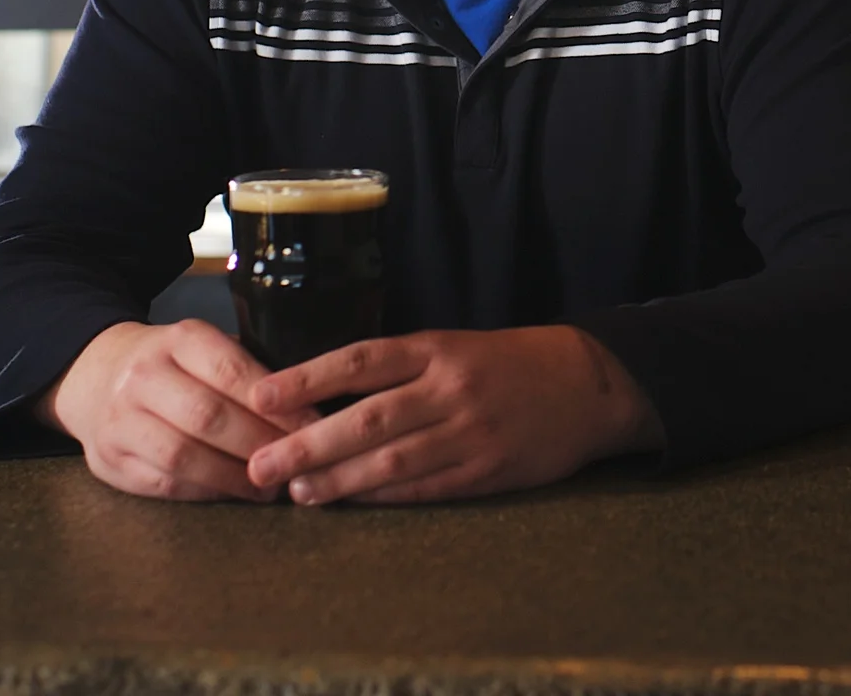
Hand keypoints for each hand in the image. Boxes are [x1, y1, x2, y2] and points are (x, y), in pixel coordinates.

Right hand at [41, 319, 321, 502]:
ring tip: (270, 487)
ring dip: (234, 477)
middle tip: (296, 463)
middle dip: (259, 444)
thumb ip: (248, 371)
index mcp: (178, 339)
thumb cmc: (173, 365)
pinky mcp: (107, 460)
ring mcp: (119, 420)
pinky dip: (205, 491)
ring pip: (184, 456)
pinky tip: (233, 492)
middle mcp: (143, 376)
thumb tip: (313, 408)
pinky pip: (164, 483)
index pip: (232, 371)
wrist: (96, 374)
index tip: (314, 427)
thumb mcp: (205, 347)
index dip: (277, 405)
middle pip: (209, 417)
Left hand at [244, 326, 663, 505]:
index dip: (308, 378)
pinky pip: (426, 488)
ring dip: (339, 480)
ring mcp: (471, 432)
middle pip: (368, 417)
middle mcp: (451, 387)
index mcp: (439, 348)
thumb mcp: (456, 346)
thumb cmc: (509, 363)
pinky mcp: (490, 471)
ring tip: (298, 493)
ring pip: (392, 460)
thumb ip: (400, 369)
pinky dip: (384, 498)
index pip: (362, 359)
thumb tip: (323, 398)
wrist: (589, 383)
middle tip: (262, 466)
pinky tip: (352, 503)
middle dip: (309, 444)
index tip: (262, 395)